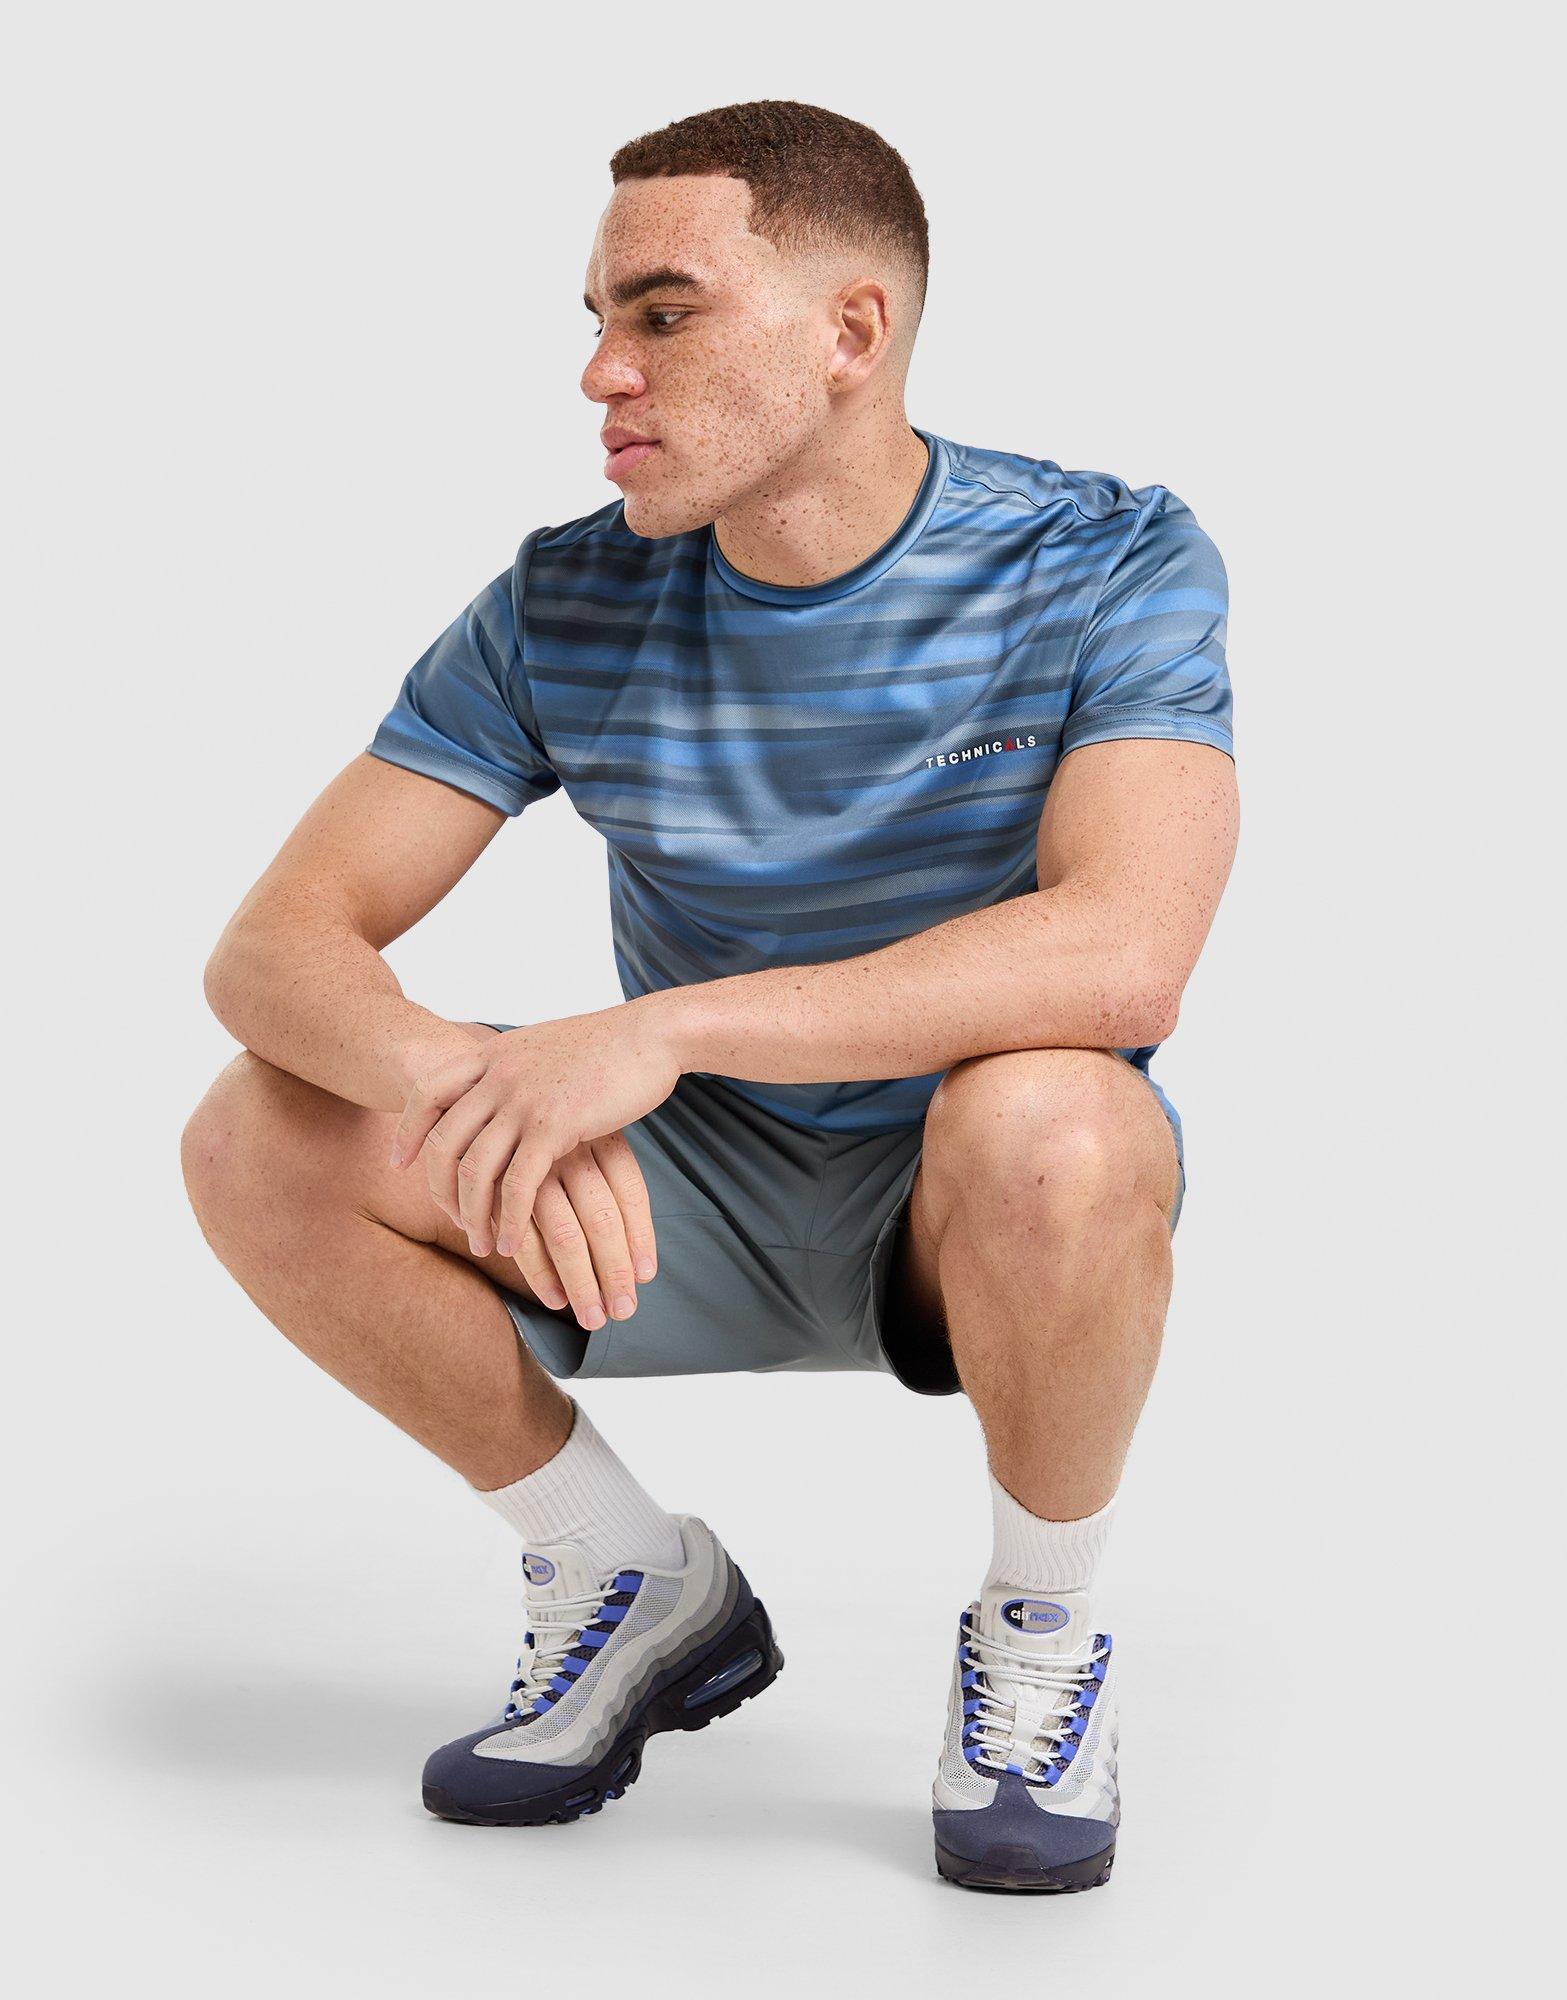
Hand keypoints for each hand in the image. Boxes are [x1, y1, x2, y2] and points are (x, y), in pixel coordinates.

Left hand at [390, 998, 681, 1285]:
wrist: (653, 1034)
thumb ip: (516, 1067)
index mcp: (492, 1054)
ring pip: (476, 1169)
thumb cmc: (610, 1044)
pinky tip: (513, 1244)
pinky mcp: (554, 1125)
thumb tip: (503, 1084)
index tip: (401, 1163)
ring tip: (482, 1245)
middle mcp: (498, 1076)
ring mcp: (523, 1100)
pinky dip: (510, 1220)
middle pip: (445, 1141)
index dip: (409, 1131)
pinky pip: (517, 1185)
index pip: (428, 1092)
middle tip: (449, 1220)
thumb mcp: (545, 1047)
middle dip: (439, 1189)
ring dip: (474, 1215)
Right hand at [503, 1133, 656, 1330]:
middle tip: (624, 1311)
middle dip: (615, 1272)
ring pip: (566, 1235)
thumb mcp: (587, 1135)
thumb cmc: (548, 1130)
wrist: (469, 1090)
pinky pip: (523, 1238)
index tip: (644, 1277)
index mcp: (599, 1135)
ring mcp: (532, 1169)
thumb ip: (608, 1184)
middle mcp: (570, 1150)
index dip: (642, 1238)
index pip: (631, 1191)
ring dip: (582, 1282)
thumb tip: (639, 1264)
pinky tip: (555, 1299)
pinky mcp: (497, 1186)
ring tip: (593, 1317)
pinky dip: (539, 1273)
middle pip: (604, 1220)